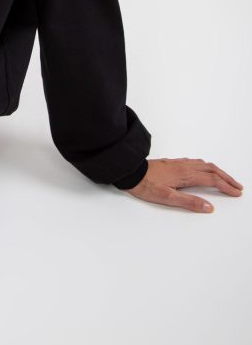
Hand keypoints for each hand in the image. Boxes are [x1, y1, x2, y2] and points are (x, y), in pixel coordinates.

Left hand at [122, 157, 243, 212]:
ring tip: (225, 178)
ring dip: (217, 171)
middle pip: (211, 169)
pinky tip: (203, 169)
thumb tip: (209, 206)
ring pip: (204, 164)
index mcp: (185, 175)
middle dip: (226, 177)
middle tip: (237, 186)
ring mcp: (178, 163)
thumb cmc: (145, 185)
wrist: (130, 171)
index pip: (212, 180)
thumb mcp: (167, 198)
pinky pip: (195, 162)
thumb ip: (189, 202)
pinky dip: (206, 166)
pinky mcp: (172, 163)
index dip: (226, 186)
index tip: (236, 192)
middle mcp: (184, 166)